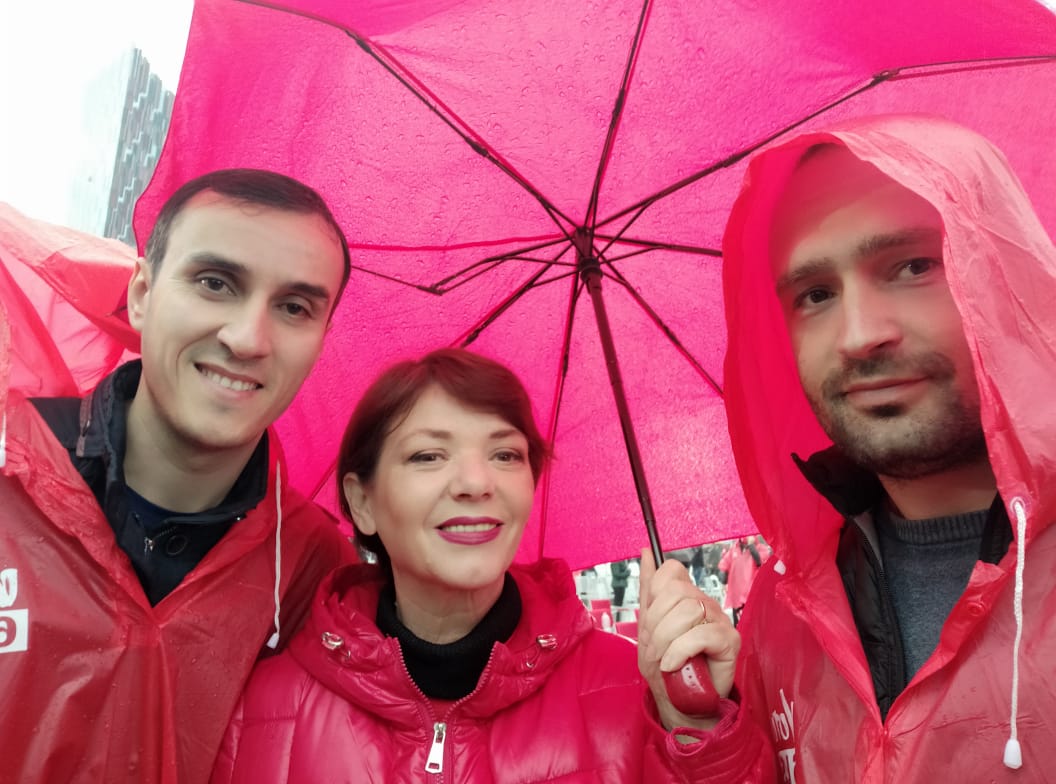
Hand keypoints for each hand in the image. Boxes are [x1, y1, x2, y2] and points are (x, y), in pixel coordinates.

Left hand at [637, 547, 739, 732]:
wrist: (680, 703)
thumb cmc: (666, 667)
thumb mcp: (648, 627)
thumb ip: (649, 589)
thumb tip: (646, 552)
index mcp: (686, 596)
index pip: (671, 571)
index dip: (655, 594)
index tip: (650, 621)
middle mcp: (704, 603)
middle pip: (677, 591)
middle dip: (656, 623)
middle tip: (653, 648)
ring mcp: (719, 620)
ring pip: (688, 611)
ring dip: (666, 640)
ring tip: (663, 660)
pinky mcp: (730, 641)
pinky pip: (702, 634)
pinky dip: (680, 651)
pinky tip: (674, 664)